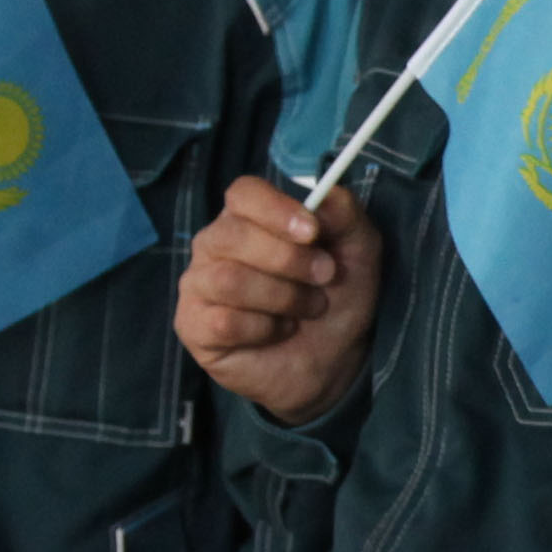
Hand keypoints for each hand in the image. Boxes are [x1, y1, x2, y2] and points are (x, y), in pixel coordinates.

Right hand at [174, 177, 378, 421]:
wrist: (335, 357)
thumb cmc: (338, 295)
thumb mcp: (359, 249)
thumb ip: (345, 214)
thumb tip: (326, 194)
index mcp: (251, 217)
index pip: (244, 193)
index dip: (276, 210)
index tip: (312, 233)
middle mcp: (216, 244)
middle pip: (232, 234)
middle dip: (289, 260)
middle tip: (325, 277)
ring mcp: (199, 284)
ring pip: (228, 279)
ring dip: (282, 297)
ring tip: (309, 308)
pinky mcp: (193, 325)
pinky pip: (223, 321)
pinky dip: (264, 329)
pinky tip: (279, 331)